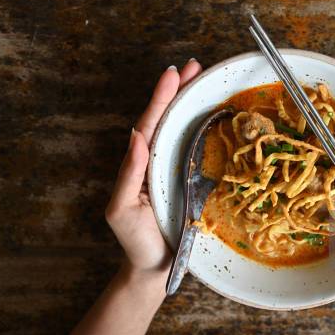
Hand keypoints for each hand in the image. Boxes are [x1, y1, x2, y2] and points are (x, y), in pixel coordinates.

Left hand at [105, 59, 202, 278]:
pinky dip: (202, 127)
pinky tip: (212, 115)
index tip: (174, 73)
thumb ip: (127, 175)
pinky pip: (195, 149)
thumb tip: (136, 136)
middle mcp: (156, 161)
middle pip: (166, 119)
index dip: (161, 98)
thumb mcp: (122, 210)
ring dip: (190, 102)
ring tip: (202, 79)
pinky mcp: (190, 181)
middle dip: (178, 90)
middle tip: (195, 66)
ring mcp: (173, 170)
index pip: (150, 124)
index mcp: (140, 164)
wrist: (154, 268)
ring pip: (180, 129)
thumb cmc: (136, 241)